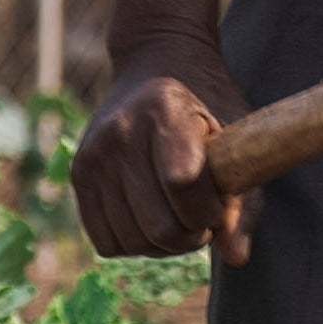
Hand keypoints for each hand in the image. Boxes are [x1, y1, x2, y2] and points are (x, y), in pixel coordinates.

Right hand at [75, 34, 253, 261]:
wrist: (157, 64)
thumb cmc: (210, 106)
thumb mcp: (238, 142)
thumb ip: (244, 202)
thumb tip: (236, 259)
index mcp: (165, 111)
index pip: (184, 185)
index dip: (210, 212)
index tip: (219, 204)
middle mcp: (120, 131)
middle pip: (159, 227)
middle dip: (191, 236)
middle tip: (202, 217)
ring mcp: (93, 154)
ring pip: (133, 242)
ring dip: (164, 244)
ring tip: (178, 215)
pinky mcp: (78, 175)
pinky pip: (107, 242)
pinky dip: (134, 243)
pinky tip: (150, 217)